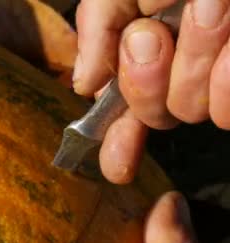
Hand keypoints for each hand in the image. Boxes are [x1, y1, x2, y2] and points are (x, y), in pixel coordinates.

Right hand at [72, 0, 229, 183]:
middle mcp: (186, 61)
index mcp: (149, 45)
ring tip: (212, 8)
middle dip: (148, 81)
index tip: (118, 167)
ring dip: (196, 62)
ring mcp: (222, 72)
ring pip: (194, 110)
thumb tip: (86, 86)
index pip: (128, 104)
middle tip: (154, 35)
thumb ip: (98, 26)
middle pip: (157, 113)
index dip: (120, 139)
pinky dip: (228, 81)